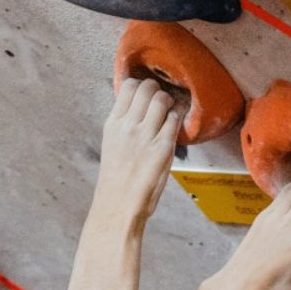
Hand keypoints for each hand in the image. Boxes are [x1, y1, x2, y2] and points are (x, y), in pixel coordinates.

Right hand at [92, 76, 180, 222]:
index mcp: (113, 124)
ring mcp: (146, 135)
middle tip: (162, 100)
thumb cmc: (115, 180)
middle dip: (158, 90)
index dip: (141, 85)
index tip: (146, 93)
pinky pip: (175, 119)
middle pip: (147, 88)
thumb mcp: (112, 145)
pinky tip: (177, 124)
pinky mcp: (163, 147)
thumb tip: (139, 110)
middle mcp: (128, 125)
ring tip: (171, 111)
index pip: (128, 87)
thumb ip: (124, 125)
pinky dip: (178, 117)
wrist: (118, 205)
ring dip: (170, 101)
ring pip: (162, 99)